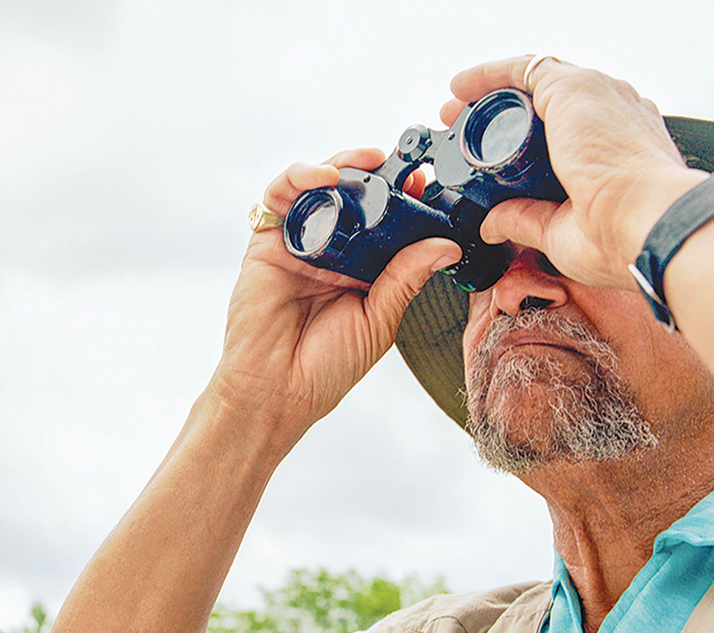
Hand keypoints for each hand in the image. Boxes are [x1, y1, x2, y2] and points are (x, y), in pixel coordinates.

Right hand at [211, 149, 460, 433]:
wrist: (275, 390)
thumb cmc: (324, 368)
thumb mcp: (379, 321)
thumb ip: (406, 278)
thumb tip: (446, 244)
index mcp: (364, 271)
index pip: (389, 221)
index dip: (409, 199)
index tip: (431, 184)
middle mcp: (332, 251)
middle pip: (355, 194)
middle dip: (380, 172)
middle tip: (405, 163)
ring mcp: (299, 242)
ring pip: (320, 186)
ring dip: (344, 164)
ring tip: (369, 160)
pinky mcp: (267, 239)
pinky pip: (280, 195)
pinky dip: (301, 176)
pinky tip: (326, 178)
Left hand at [443, 55, 707, 288]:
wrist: (645, 225)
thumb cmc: (620, 237)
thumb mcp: (558, 231)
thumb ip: (523, 219)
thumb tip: (492, 224)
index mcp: (617, 148)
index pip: (565, 132)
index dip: (521, 139)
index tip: (489, 155)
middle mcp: (613, 115)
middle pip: (546, 105)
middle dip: (499, 113)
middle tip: (462, 127)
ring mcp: (597, 97)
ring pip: (533, 85)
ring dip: (489, 94)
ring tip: (454, 109)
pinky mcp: (574, 88)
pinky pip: (523, 70)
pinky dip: (489, 75)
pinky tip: (460, 86)